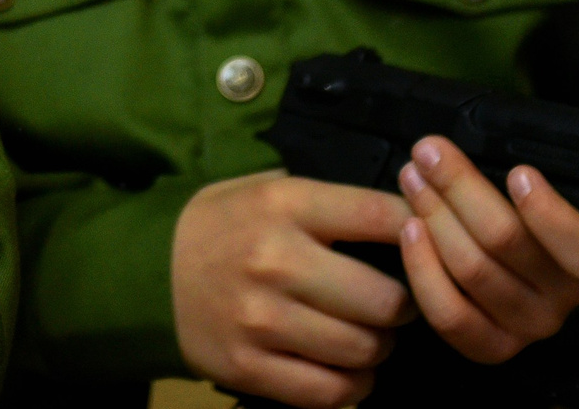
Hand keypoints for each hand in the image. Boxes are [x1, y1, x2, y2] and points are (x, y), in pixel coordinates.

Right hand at [172, 171, 415, 407]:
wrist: (150, 272)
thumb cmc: (224, 226)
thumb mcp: (268, 190)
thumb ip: (331, 202)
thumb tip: (410, 216)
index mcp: (284, 205)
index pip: (380, 217)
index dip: (419, 232)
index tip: (428, 243)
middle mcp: (275, 261)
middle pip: (384, 299)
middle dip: (404, 306)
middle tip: (396, 304)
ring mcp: (261, 320)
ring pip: (362, 350)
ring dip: (379, 348)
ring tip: (371, 336)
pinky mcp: (249, 368)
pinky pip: (330, 392)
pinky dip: (353, 385)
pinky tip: (349, 369)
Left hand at [393, 123, 578, 362]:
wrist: (512, 254)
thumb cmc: (540, 206)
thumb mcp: (573, 174)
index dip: (549, 211)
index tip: (517, 171)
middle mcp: (568, 296)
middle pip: (508, 244)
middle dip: (461, 189)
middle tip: (430, 151)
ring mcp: (529, 325)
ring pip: (475, 272)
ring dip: (435, 217)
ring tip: (413, 176)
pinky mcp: (491, 345)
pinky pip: (453, 316)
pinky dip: (425, 272)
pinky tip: (409, 230)